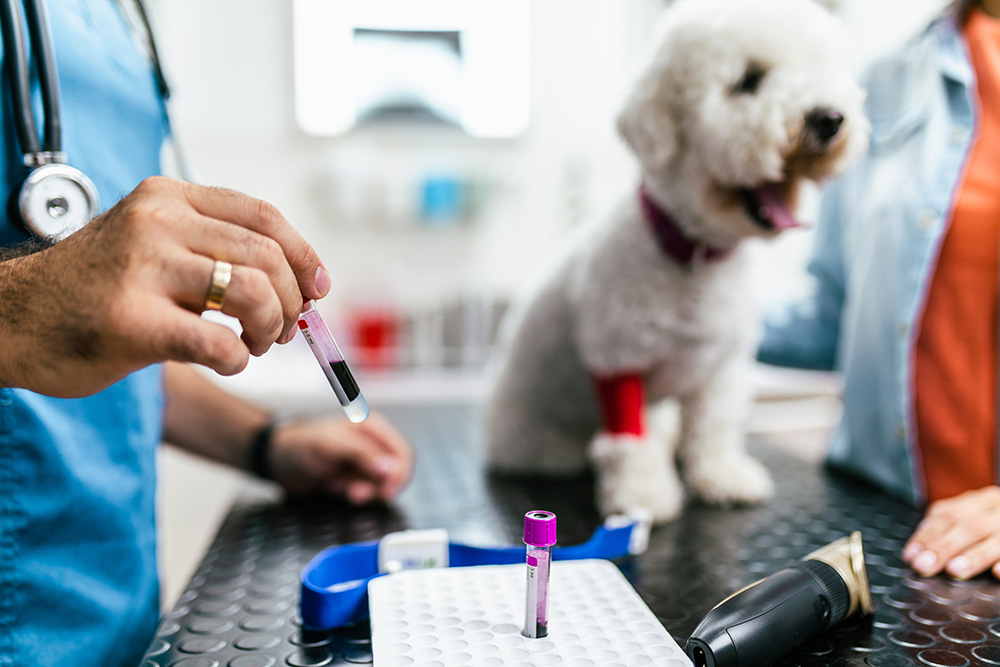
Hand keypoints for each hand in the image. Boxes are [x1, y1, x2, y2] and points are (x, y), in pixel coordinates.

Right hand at [0, 176, 330, 396]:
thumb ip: (215, 248)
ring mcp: (143, 270)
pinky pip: (221, 344)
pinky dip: (238, 359)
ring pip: (252, 293)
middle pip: (266, 256)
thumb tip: (302, 284)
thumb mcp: (152, 242)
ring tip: (255, 343)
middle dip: (291, 302)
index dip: (303, 255)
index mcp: (168, 198)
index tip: (317, 288)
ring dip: (270, 328)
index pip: (263, 216)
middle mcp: (157, 223)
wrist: (11, 318)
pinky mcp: (134, 323)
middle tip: (283, 330)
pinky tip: (226, 359)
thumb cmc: (94, 288)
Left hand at [268, 412, 412, 503]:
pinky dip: (354, 495)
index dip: (399, 474)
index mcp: (373, 428)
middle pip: (395, 472)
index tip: (387, 491)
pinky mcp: (355, 478)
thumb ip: (362, 453)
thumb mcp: (331, 446)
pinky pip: (367, 492)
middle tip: (356, 493)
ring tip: (340, 488)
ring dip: (364, 492)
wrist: (277, 460)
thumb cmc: (300, 444)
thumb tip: (389, 467)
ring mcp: (364, 463)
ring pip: (381, 485)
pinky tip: (335, 487)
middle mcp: (373, 445)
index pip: (402, 453)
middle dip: (378, 487)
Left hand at [902, 486, 999, 579]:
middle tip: (925, 566)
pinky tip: (998, 573)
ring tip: (955, 570)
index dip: (927, 536)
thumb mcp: (972, 517)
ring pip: (998, 538)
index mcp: (982, 500)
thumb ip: (947, 529)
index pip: (948, 514)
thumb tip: (917, 552)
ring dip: (975, 555)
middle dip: (945, 547)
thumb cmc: (994, 525)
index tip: (911, 556)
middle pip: (970, 526)